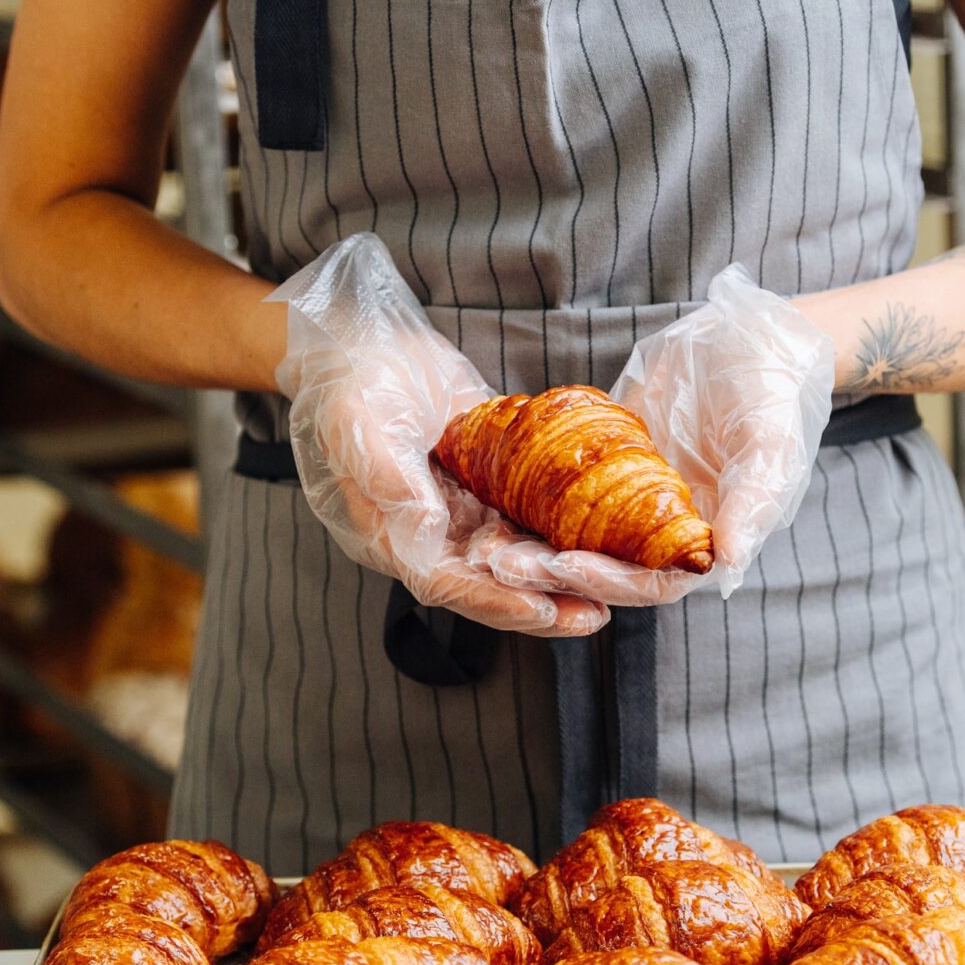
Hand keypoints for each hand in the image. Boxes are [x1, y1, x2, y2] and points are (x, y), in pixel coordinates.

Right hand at [274, 235, 608, 637]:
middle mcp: (431, 536)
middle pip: (489, 584)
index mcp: (392, 534)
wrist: (369, 348)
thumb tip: (419, 520)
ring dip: (559, 578)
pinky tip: (602, 542)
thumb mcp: (358, 422)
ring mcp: (461, 514)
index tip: (541, 611)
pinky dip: (560, 535)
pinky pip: (526, 521)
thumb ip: (383, 471)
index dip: (494, 602)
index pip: (446, 583)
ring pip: (515, 560)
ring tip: (610, 594)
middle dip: (540, 603)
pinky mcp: (486, 489)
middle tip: (593, 616)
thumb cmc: (354, 384)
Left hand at [473, 265, 833, 604]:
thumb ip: (752, 505)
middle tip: (503, 564)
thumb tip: (729, 563)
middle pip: (605, 568)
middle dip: (555, 571)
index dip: (611, 581)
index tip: (567, 566)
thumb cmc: (774, 395)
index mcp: (706, 541)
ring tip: (489, 546)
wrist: (753, 337)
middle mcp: (666, 531)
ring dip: (536, 546)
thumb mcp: (771, 447)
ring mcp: (634, 499)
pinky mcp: (608, 465)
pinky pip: (566, 490)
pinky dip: (533, 499)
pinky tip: (493, 493)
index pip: (653, 582)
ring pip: (579, 536)